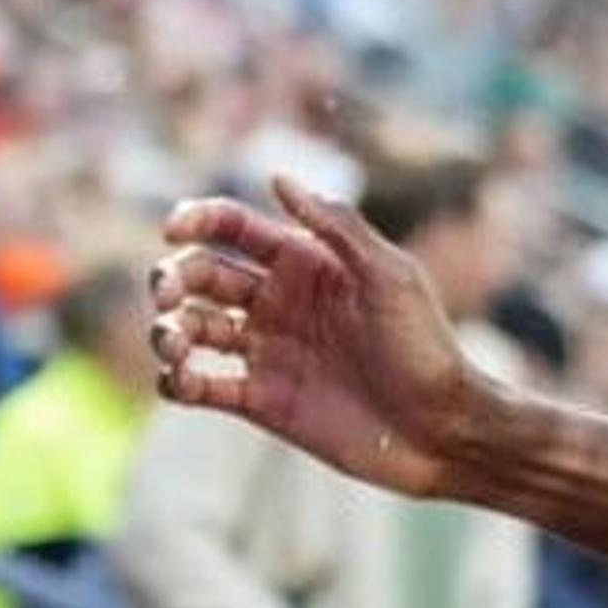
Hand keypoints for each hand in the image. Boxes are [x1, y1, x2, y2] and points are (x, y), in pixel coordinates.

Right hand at [153, 178, 482, 499]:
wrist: (440, 429)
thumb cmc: (425, 347)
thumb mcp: (389, 276)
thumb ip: (336, 227)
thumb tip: (279, 178)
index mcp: (307, 263)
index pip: (236, 229)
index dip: (198, 220)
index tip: (173, 230)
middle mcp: (280, 303)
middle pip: (203, 276)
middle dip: (173, 277)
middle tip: (166, 294)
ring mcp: (268, 353)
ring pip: (192, 328)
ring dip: (167, 330)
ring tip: (174, 342)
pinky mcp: (261, 402)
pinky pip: (200, 387)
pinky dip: (177, 381)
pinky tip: (180, 378)